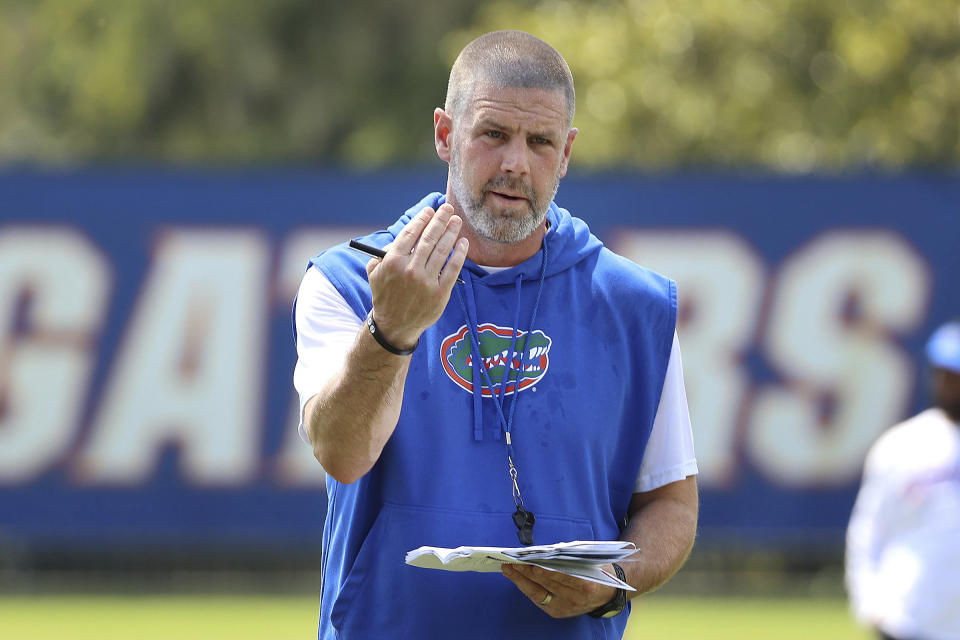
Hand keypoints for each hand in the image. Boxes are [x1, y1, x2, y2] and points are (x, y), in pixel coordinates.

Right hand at [367, 203, 467, 348]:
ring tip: (457, 221)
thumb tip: (404, 235)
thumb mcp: (375, 272)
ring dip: (451, 232)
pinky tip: (463, 243)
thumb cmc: (385, 295)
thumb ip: (384, 253)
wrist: (394, 325)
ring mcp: (426, 282)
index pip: (411, 234)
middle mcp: (410, 270)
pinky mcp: (440, 293)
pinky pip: (452, 269)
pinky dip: (459, 254)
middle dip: (440, 220)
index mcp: (393, 262)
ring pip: (442, 251)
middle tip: (448, 209)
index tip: (430, 211)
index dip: (422, 219)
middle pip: (429, 239)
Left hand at [501, 563, 617, 618]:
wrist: (608, 592)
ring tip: (508, 570)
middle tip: (511, 563)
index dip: (543, 570)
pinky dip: (527, 588)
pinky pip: (539, 600)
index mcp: (586, 585)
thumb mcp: (589, 559)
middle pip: (546, 585)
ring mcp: (566, 608)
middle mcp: (575, 599)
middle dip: (526, 573)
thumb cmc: (597, 570)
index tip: (528, 562)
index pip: (560, 576)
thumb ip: (569, 556)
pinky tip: (518, 579)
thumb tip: (544, 551)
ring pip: (538, 594)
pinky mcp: (558, 613)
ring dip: (521, 581)